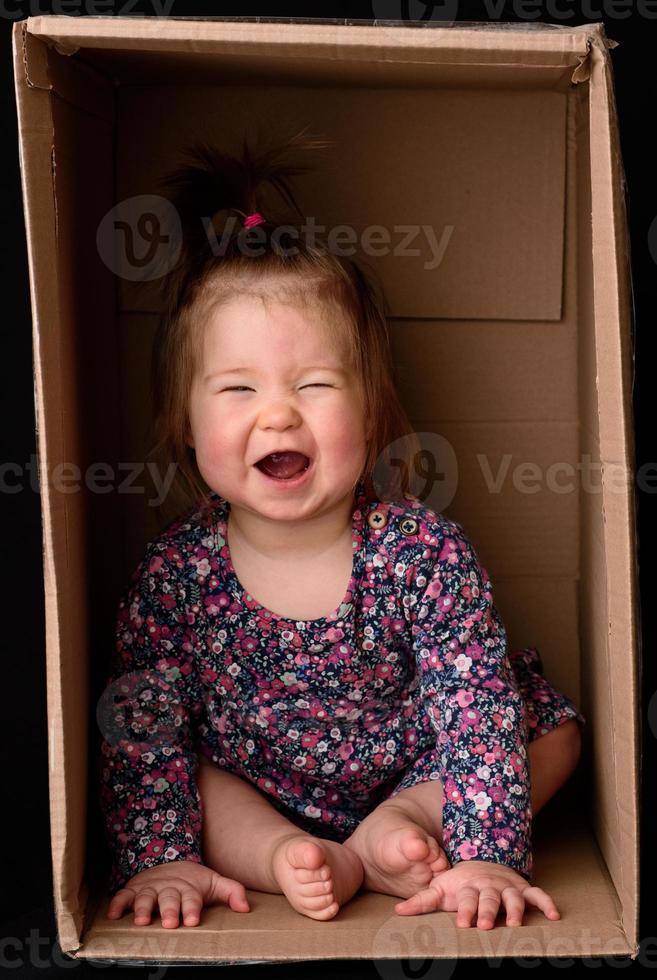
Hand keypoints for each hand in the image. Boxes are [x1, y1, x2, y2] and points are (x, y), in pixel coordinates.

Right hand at [106, 859, 250, 927]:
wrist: (170, 862)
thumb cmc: (193, 881)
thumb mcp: (214, 883)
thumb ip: (232, 892)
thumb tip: (245, 907)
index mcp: (188, 888)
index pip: (192, 898)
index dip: (192, 908)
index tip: (192, 919)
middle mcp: (168, 889)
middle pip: (168, 899)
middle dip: (168, 910)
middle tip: (169, 922)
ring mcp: (150, 889)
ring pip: (145, 898)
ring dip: (141, 908)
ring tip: (140, 921)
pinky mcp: (134, 889)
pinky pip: (123, 895)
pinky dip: (117, 903)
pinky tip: (113, 914)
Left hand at [394, 859, 560, 928]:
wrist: (480, 861)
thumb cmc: (458, 883)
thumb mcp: (439, 889)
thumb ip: (421, 901)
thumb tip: (397, 912)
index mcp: (467, 887)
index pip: (466, 899)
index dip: (465, 910)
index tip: (463, 923)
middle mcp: (488, 886)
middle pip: (489, 899)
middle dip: (487, 911)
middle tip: (485, 924)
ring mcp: (506, 886)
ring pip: (513, 897)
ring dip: (514, 909)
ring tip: (514, 924)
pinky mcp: (521, 888)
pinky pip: (536, 894)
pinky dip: (546, 902)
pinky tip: (554, 915)